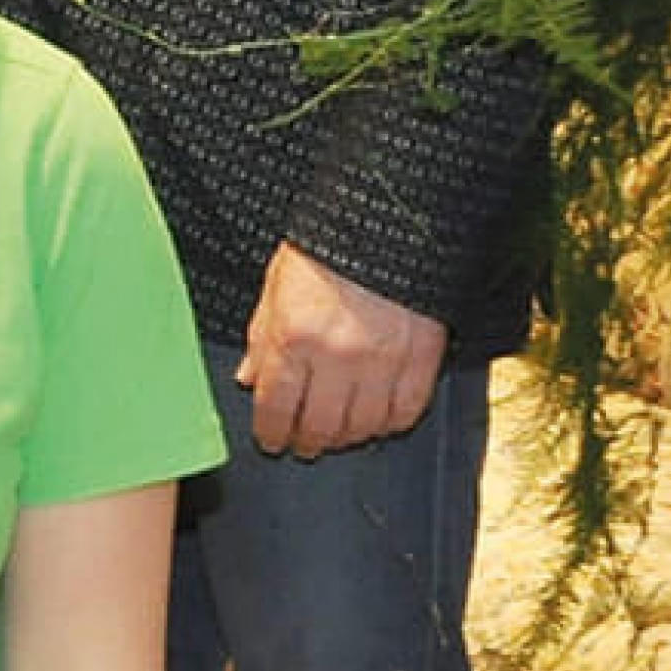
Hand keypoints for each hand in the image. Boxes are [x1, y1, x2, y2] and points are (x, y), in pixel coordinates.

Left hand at [236, 243, 447, 456]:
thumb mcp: (275, 288)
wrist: (386, 224)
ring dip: (346, 438)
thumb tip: (249, 379)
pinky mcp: (422, 360)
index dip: (270, 433)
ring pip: (362, 427)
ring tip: (336, 435)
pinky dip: (389, 425)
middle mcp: (336, 357)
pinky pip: (405, 412)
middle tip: (302, 446)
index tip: (271, 441)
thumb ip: (261, 338)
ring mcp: (382, 362)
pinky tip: (376, 422)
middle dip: (306, 443)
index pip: (275, 407)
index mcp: (293, 338)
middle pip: (319, 426)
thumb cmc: (324, 252)